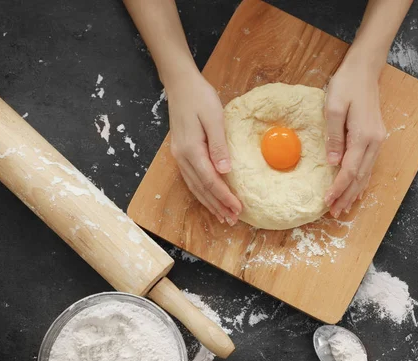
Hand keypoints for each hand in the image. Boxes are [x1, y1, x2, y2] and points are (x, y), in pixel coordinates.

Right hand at [167, 73, 241, 224]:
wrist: (180, 84)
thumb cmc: (199, 97)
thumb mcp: (214, 117)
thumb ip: (219, 145)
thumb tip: (225, 171)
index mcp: (191, 150)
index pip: (210, 181)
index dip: (224, 197)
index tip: (237, 209)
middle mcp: (182, 157)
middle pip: (201, 188)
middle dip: (217, 206)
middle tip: (232, 219)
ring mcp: (180, 156)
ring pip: (195, 186)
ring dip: (209, 202)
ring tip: (222, 215)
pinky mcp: (182, 152)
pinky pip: (192, 179)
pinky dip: (202, 192)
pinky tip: (210, 198)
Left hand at [324, 55, 385, 217]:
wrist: (364, 69)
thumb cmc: (347, 85)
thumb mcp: (333, 107)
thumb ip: (333, 136)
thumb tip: (333, 163)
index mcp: (364, 136)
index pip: (350, 170)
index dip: (338, 187)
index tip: (326, 201)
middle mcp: (375, 142)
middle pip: (360, 177)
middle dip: (347, 196)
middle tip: (334, 213)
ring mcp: (377, 140)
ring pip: (366, 174)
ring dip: (354, 192)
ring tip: (343, 208)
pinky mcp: (375, 138)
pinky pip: (368, 166)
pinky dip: (361, 181)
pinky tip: (355, 190)